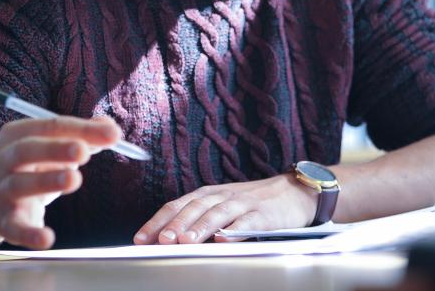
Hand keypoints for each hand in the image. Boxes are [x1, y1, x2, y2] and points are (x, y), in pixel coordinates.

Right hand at [0, 115, 120, 249]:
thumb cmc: (33, 166)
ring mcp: (2, 191)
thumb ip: (84, 135)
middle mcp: (4, 160)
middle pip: (27, 151)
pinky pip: (15, 228)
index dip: (82, 129)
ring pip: (20, 184)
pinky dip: (30, 234)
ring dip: (46, 181)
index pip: (50, 126)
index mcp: (17, 134)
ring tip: (74, 179)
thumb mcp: (53, 146)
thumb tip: (112, 129)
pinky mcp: (4, 222)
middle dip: (55, 149)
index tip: (113, 135)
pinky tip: (48, 238)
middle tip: (83, 151)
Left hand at [133, 174, 318, 244]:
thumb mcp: (222, 206)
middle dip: (175, 225)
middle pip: (194, 208)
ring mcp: (244, 203)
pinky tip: (224, 238)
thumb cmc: (252, 204)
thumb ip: (199, 220)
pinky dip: (235, 229)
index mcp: (208, 194)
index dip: (158, 221)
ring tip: (185, 241)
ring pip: (217, 213)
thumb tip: (167, 241)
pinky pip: (248, 222)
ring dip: (200, 227)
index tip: (141, 238)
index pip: (177, 205)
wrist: (293, 192)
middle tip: (160, 240)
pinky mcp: (264, 214)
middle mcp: (223, 195)